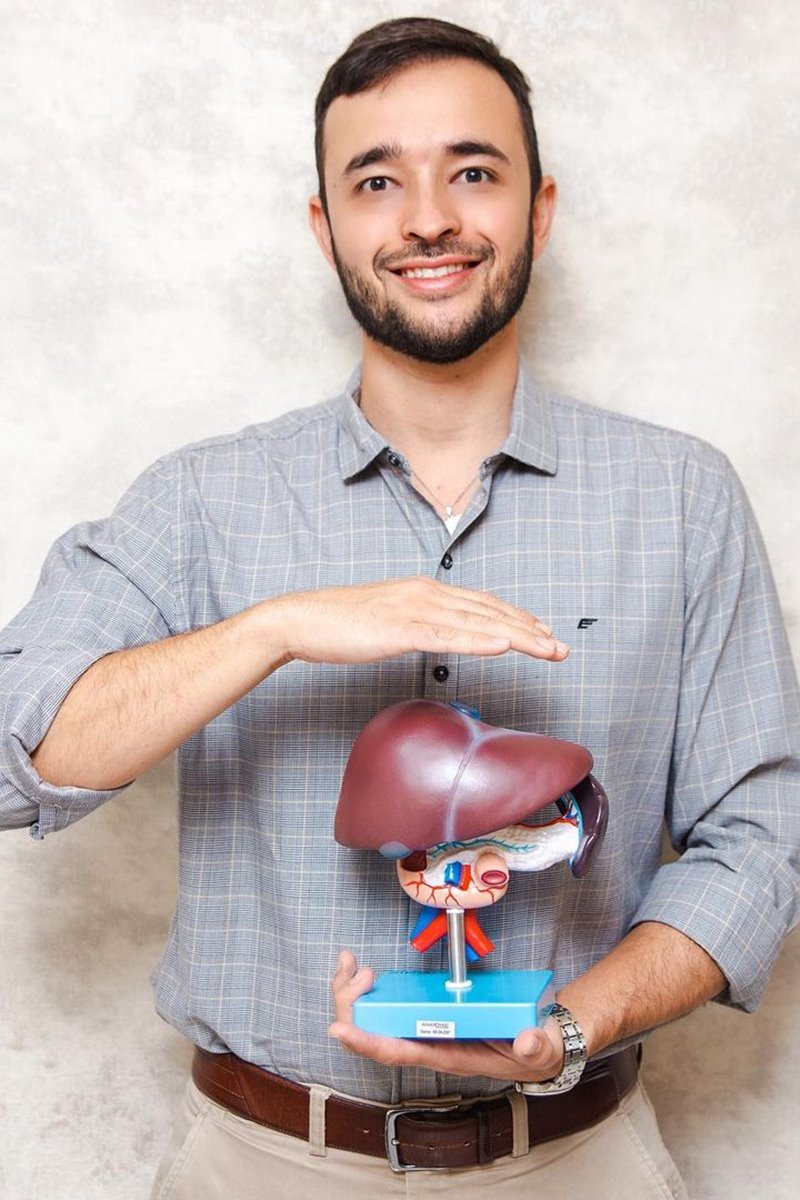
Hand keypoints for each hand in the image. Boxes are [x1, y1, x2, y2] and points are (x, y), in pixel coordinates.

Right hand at [267, 578, 568, 665]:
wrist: (301, 620)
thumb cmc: (341, 625)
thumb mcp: (391, 622)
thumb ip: (421, 625)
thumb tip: (444, 635)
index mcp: (426, 591)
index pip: (483, 604)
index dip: (518, 618)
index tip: (545, 634)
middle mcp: (427, 593)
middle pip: (490, 611)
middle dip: (531, 630)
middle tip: (561, 648)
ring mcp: (414, 609)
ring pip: (477, 622)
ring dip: (518, 636)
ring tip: (547, 649)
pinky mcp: (399, 629)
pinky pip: (446, 636)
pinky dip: (478, 639)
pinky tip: (502, 646)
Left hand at [329, 950, 564, 1083]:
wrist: (537, 1048)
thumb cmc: (530, 1050)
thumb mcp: (538, 1050)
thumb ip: (533, 1047)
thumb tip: (525, 1041)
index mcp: (447, 1055)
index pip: (399, 1053)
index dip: (367, 1042)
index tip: (339, 1029)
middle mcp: (427, 1044)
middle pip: (373, 1033)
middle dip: (351, 1005)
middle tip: (357, 971)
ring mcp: (423, 1029)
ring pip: (373, 1019)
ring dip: (352, 994)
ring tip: (351, 964)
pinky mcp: (427, 1014)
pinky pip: (386, 1006)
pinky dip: (368, 990)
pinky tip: (364, 971)